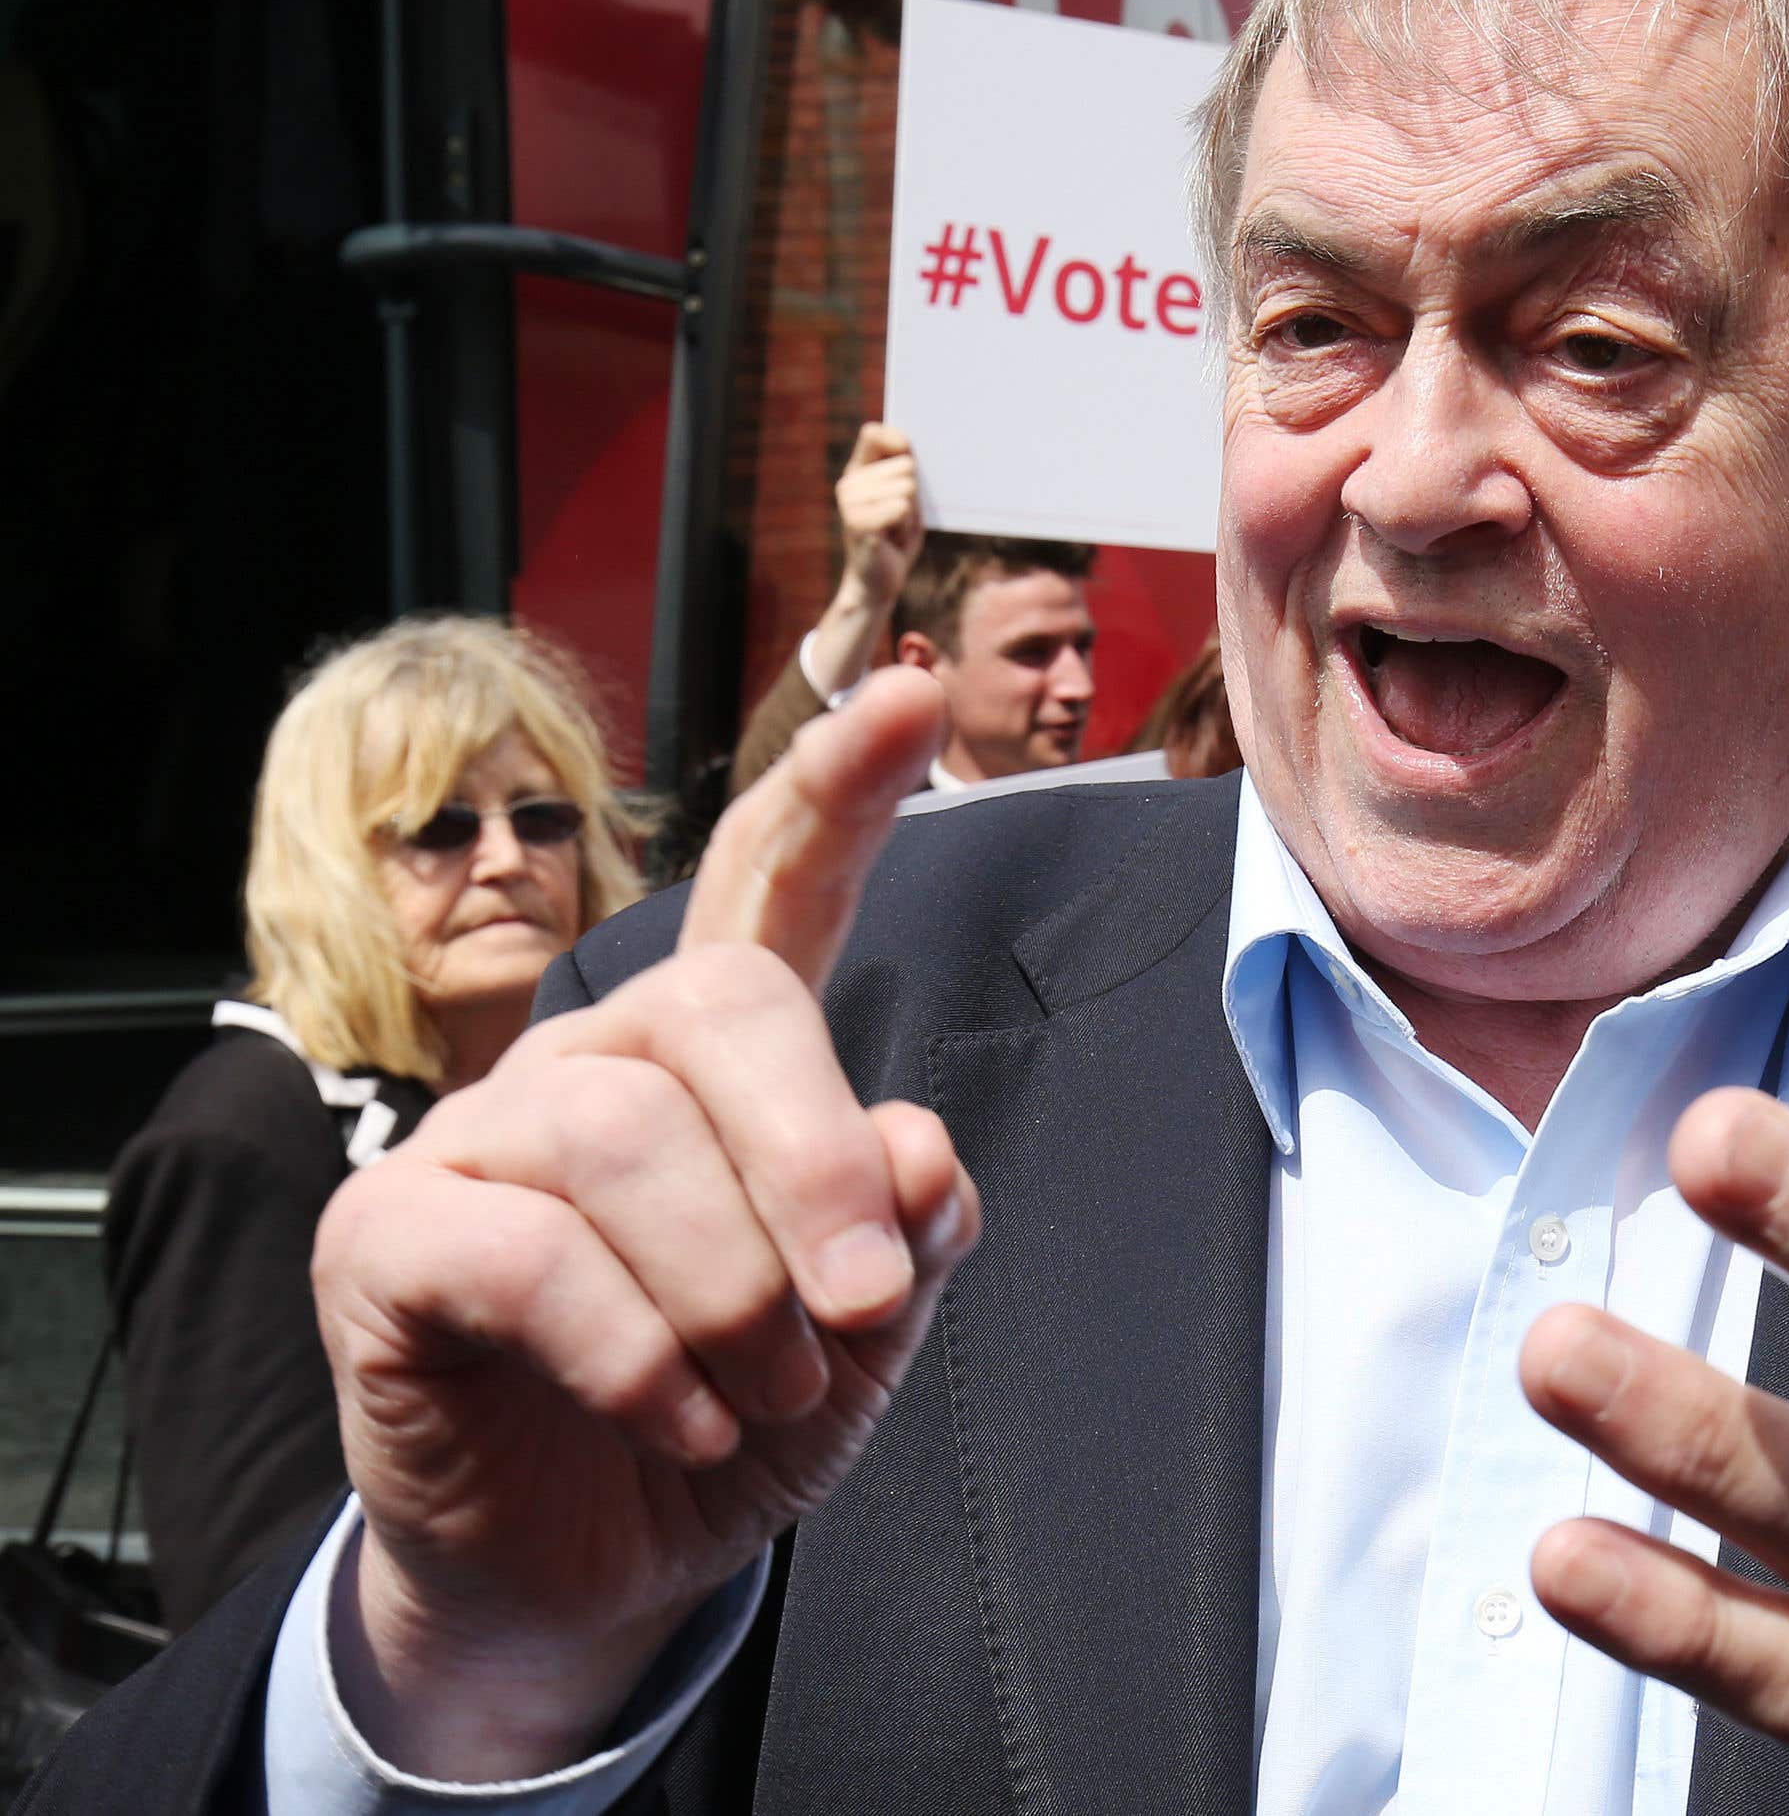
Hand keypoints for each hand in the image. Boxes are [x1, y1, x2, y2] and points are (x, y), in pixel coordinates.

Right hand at [310, 672, 981, 1781]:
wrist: (597, 1572)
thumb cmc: (736, 1416)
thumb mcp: (865, 1331)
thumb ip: (906, 1227)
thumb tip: (919, 1148)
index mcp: (716, 1058)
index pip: (770, 888)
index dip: (839, 790)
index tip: (918, 697)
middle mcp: (591, 1059)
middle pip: (716, 1005)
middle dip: (814, 1160)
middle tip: (861, 1303)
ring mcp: (477, 1136)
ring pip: (624, 1137)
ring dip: (728, 1291)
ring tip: (764, 1394)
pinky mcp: (389, 1238)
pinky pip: (528, 1252)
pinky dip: (634, 1353)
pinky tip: (679, 1420)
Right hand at [836, 421, 923, 607]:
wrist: (879, 581)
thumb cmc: (897, 536)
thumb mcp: (906, 496)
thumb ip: (905, 467)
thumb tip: (906, 443)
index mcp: (858, 470)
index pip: (873, 433)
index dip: (897, 440)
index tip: (909, 454)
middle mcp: (848, 482)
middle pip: (906, 466)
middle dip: (914, 496)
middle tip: (898, 517)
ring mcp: (848, 502)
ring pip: (907, 488)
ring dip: (910, 514)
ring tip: (893, 528)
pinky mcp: (856, 522)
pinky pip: (900, 508)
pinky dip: (905, 526)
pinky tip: (890, 538)